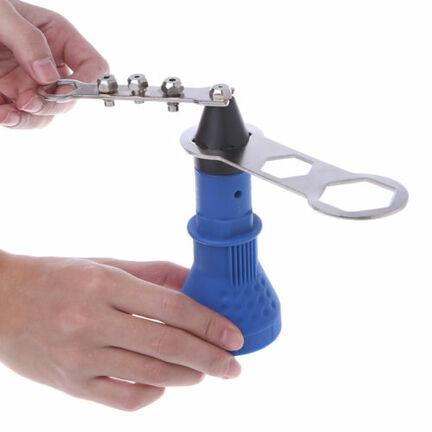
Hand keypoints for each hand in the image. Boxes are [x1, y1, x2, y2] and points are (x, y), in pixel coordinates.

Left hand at [0, 0, 107, 128]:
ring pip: (47, 114)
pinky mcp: (11, 95)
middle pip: (69, 97)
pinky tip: (1, 114)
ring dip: (31, 119)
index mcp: (57, 38)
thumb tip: (49, 76)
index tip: (67, 91)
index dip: (89, 83)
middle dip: (51, 104)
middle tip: (28, 101)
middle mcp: (49, 64)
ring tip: (8, 114)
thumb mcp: (2, 14)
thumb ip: (29, 41)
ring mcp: (31, 82)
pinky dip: (12, 120)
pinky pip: (21, 117)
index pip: (92, 66)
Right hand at [0, 252, 242, 409]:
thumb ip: (154, 274)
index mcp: (106, 284)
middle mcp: (93, 321)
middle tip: (233, 365)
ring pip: (151, 375)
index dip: (209, 322)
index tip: (234, 335)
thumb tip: (196, 284)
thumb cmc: (60, 276)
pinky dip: (153, 392)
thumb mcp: (106, 265)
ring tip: (206, 371)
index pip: (172, 307)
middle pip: (167, 345)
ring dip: (187, 376)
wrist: (1, 301)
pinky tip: (164, 382)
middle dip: (210, 358)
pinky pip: (124, 399)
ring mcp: (81, 358)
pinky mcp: (71, 384)